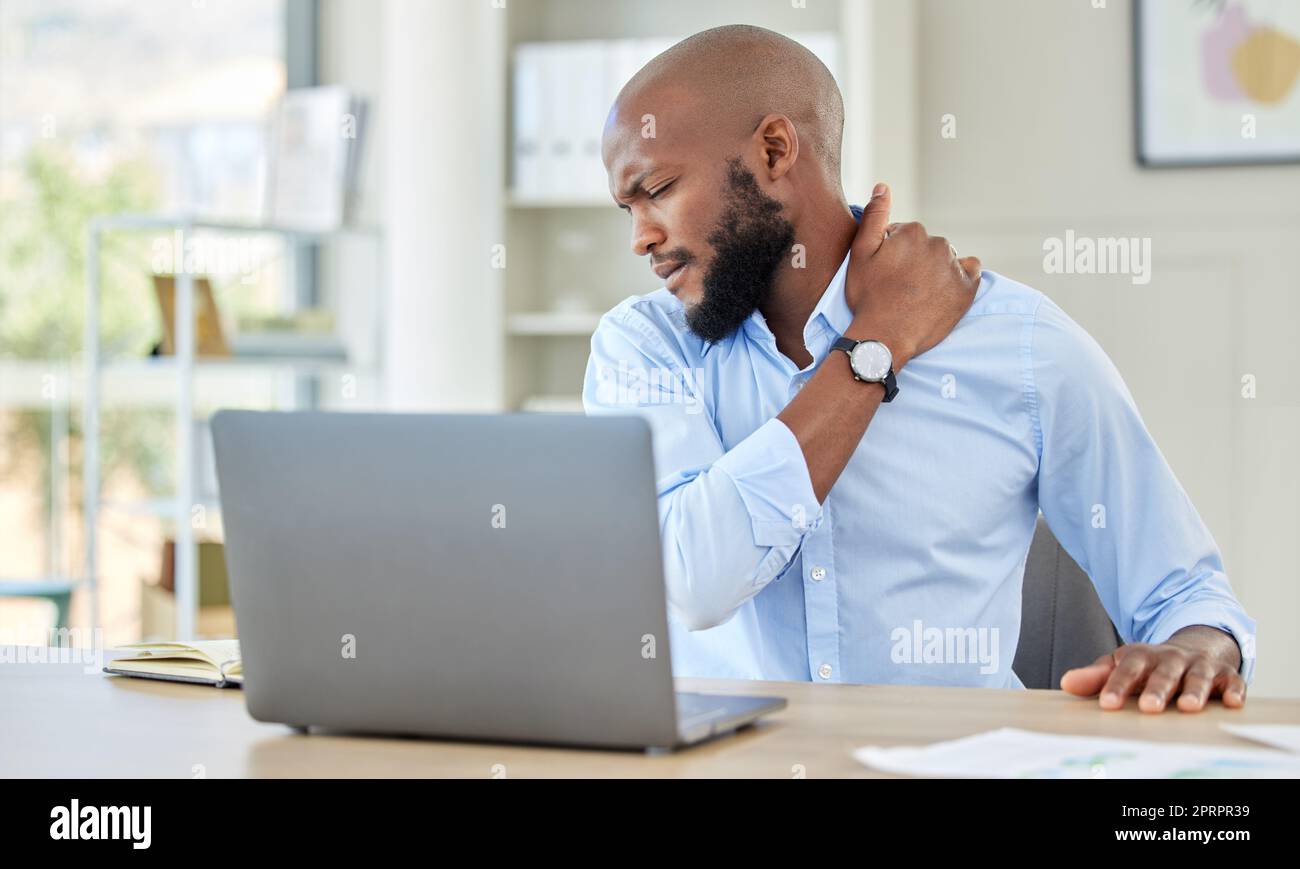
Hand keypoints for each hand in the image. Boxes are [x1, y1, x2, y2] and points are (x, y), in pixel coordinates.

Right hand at [843, 183, 981, 368]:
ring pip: (946, 259)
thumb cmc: (867, 296)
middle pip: (927, 246)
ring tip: (918, 293)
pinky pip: (970, 271)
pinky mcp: (967, 288)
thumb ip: (874, 216)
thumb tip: (883, 186)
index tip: (886, 273)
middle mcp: (938, 243)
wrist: (884, 336)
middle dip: (916, 260)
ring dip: (936, 270)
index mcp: (912, 231)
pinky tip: (943, 291)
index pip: (905, 234)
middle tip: (901, 286)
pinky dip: (960, 277)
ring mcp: (954, 266)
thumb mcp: (860, 253)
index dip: (893, 253)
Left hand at [1060, 626, 1246, 712]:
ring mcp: (1200, 666)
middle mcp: (1173, 659)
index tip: (1106, 704)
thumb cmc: (1152, 665)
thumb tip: (1066, 683)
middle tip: (1148, 707)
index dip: (1116, 685)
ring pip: (1198, 677)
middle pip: (1164, 673)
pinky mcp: (1227, 675)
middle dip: (1156, 689)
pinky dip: (1235, 692)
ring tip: (1188, 707)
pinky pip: (1234, 682)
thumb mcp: (1123, 666)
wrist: (1195, 646)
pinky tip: (1233, 703)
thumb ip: (1097, 676)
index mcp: (1143, 656)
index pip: (1127, 669)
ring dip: (1194, 691)